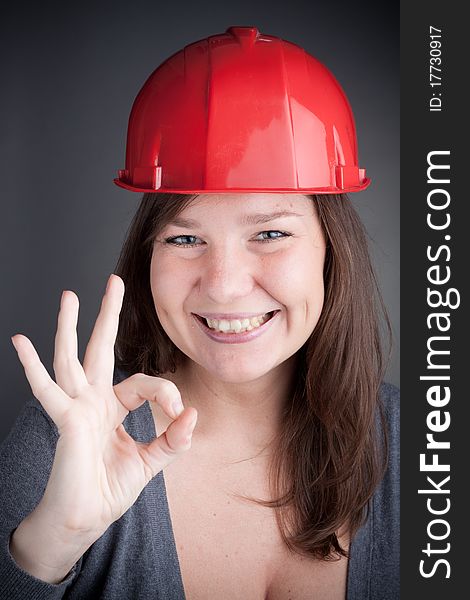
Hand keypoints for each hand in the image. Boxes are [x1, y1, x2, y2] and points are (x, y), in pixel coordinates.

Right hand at [11, 274, 196, 541]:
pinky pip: (47, 390)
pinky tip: (21, 342)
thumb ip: (172, 440)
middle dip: (107, 315)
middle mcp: (93, 401)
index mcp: (113, 407)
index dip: (166, 393)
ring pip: (71, 358)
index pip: (143, 383)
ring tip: (68, 296)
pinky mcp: (66, 420)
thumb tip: (194, 415)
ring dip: (69, 326)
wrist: (85, 519)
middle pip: (101, 349)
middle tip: (113, 282)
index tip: (180, 414)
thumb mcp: (151, 462)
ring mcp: (77, 408)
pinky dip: (32, 366)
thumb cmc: (111, 489)